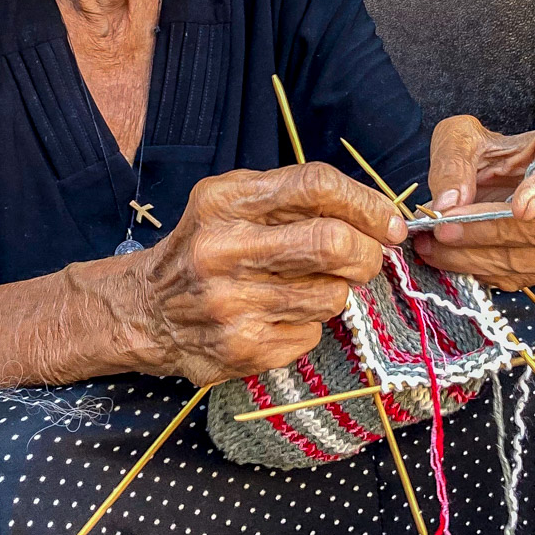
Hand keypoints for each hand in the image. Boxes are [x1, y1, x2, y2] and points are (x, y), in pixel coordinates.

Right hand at [136, 163, 406, 385]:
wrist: (148, 309)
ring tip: (310, 284)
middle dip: (367, 252)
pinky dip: (309, 321)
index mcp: (224, 202)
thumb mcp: (232, 201)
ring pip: (331, 294)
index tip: (387, 221)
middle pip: (333, 243)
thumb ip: (292, 197)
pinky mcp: (243, 348)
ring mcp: (232, 303)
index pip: (315, 186)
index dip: (365, 202)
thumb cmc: (205, 245)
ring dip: (336, 289)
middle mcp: (224, 249)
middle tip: (367, 257)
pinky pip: (312, 332)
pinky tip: (281, 313)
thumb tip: (375, 215)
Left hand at [414, 116, 534, 289]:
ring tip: (434, 245)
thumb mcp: (461, 138)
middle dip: (492, 230)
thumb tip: (448, 203)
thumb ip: (453, 163)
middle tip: (446, 228)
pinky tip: (449, 257)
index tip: (520, 207)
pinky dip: (482, 269)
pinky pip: (524, 275)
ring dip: (479, 254)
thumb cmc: (487, 149)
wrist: (496, 173)